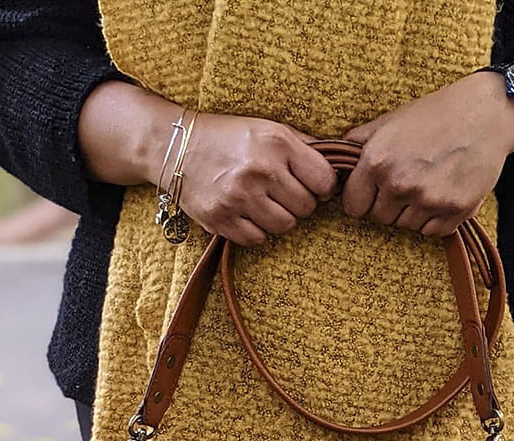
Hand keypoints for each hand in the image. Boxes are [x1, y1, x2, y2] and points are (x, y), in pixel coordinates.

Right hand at [175, 113, 338, 245]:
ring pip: (284, 227)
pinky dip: (255, 230)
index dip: (320, 186)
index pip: (324, 181)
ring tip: (262, 203)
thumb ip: (302, 146)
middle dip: (297, 202)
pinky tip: (245, 213)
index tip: (309, 184)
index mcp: (277, 143)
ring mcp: (240, 197)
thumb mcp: (267, 128)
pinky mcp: (222, 219)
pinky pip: (257, 239)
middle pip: (306, 208)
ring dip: (277, 218)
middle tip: (280, 193)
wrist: (176, 146)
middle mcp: (261, 170)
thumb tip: (336, 164)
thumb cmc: (228, 137)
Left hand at [339, 72, 513, 236]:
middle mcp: (400, 184)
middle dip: (388, 204)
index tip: (373, 190)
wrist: (485, 114)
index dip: (362, 198)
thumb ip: (359, 144)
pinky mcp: (455, 212)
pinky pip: (432, 232)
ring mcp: (428, 200)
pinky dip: (435, 219)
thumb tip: (333, 161)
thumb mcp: (390, 121)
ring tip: (427, 183)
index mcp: (377, 162)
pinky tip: (443, 193)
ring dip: (412, 211)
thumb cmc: (435, 114)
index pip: (353, 206)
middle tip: (408, 180)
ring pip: (405, 226)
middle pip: (380, 218)